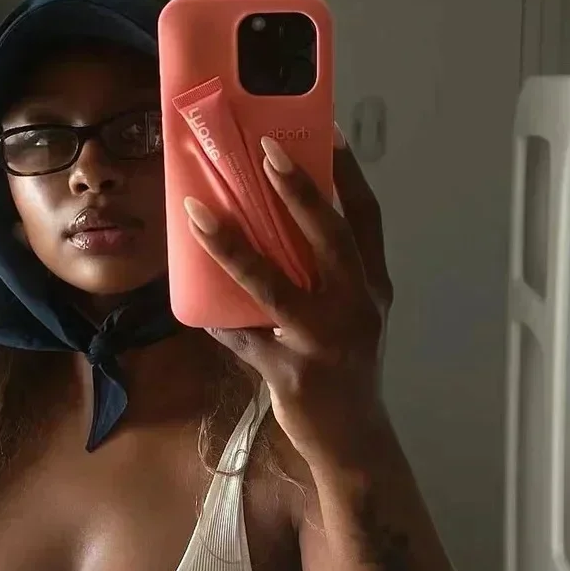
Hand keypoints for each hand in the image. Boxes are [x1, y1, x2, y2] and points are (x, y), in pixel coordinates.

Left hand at [183, 127, 392, 469]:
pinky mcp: (291, 372)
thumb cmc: (349, 371)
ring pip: (272, 284)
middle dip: (298, 189)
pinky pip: (242, 337)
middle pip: (329, 237)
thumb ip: (327, 280)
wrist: (354, 439)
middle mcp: (356, 307)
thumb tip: (276, 235)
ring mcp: (324, 341)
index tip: (329, 131)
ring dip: (231, 246)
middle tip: (266, 148)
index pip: (367, 219)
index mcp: (372, 288)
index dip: (349, 174)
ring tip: (197, 213)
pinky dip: (218, 321)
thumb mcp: (353, 319)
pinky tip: (197, 308)